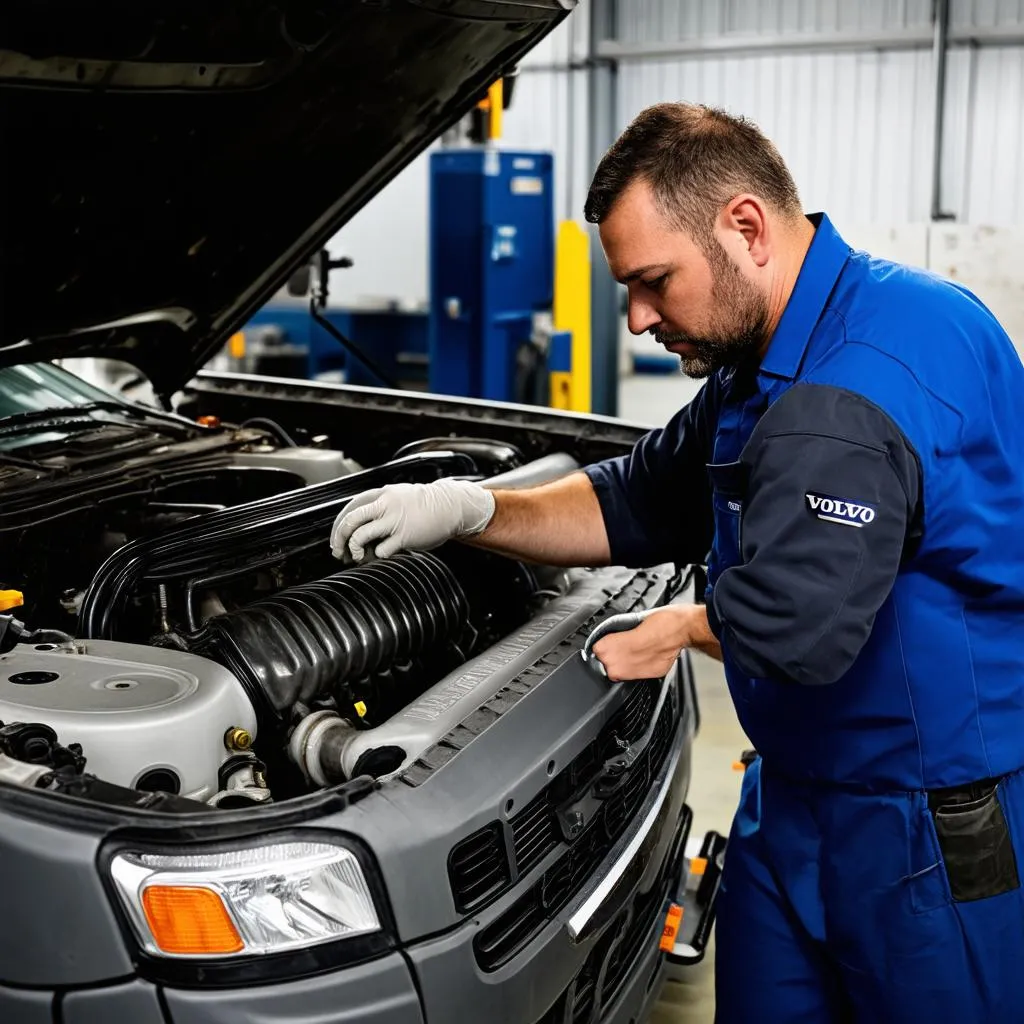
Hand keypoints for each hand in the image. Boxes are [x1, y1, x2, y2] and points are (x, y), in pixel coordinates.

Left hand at [329, 478, 495, 562]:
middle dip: (339, 539)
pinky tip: (382, 554)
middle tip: (339, 551)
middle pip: (350, 521)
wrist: (451, 507)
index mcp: (381, 494)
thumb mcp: (399, 497)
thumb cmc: (425, 506)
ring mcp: (394, 520)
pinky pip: (381, 550)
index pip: (349, 508)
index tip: (338, 539)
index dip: (339, 526)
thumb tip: (359, 528)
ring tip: (359, 556)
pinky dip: (377, 556)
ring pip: (360, 536)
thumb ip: (379, 508)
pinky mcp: (404, 536)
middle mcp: (385, 505)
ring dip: (354, 550)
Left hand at [591, 604, 718, 681]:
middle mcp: (626, 660)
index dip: (601, 645)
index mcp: (617, 644)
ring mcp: (638, 670)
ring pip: (617, 674)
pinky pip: (634, 676)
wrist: (684, 628)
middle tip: (617, 647)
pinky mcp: (650, 675)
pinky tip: (640, 658)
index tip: (605, 642)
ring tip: (628, 654)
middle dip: (609, 657)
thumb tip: (605, 639)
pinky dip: (635, 669)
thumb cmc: (662, 619)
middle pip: (604, 665)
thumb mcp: (632, 619)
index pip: (596, 650)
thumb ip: (616, 632)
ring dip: (619, 665)